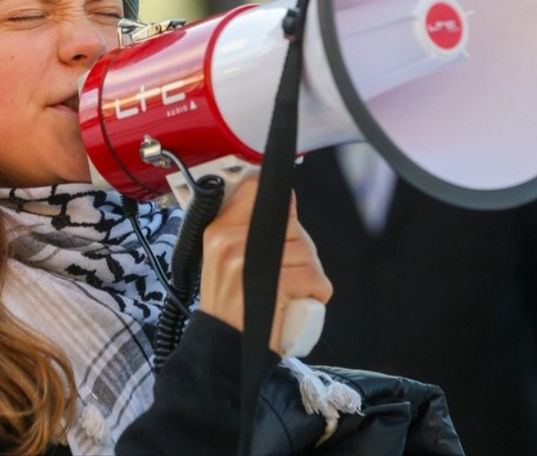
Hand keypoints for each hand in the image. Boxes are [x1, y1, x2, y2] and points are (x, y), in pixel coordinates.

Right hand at [197, 175, 332, 352]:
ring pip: (305, 250)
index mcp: (218, 230)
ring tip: (293, 291)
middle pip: (291, 224)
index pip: (254, 190)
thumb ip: (249, 231)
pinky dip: (317, 291)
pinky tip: (303, 300)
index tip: (285, 216)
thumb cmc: (232, 307)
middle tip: (289, 273)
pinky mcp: (268, 284)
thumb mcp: (225, 261)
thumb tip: (287, 202)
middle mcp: (229, 241)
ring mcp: (247, 262)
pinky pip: (311, 276)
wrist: (224, 347)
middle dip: (301, 249)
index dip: (279, 202)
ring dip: (311, 274)